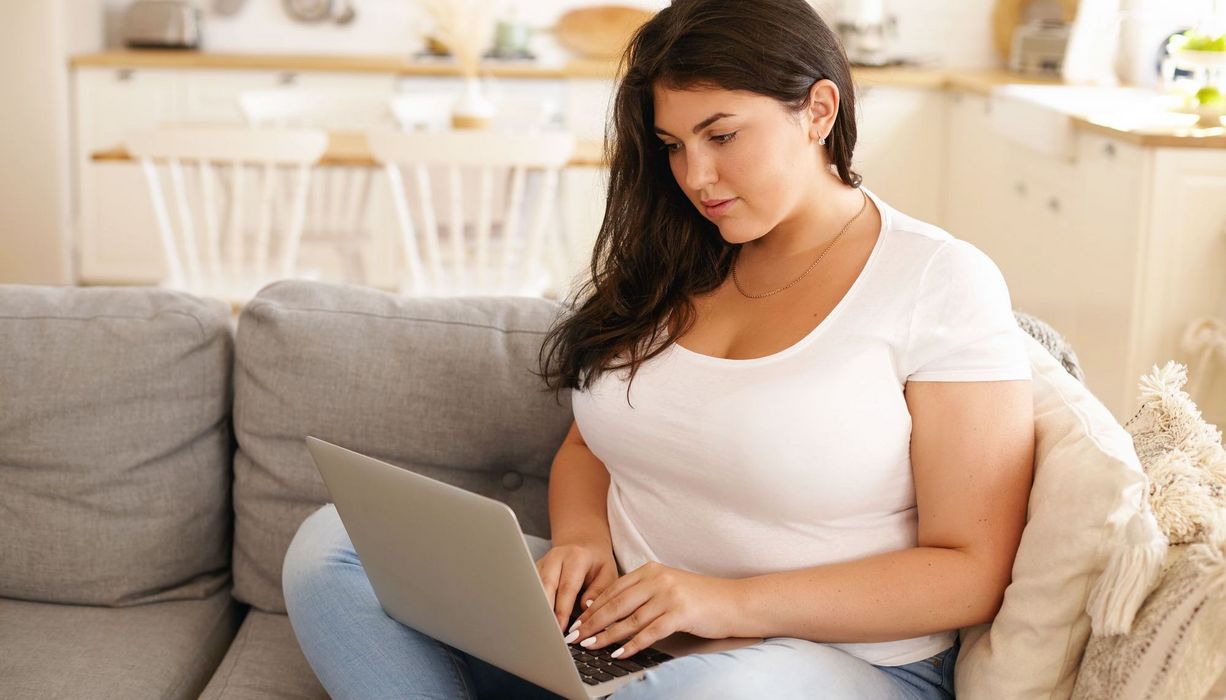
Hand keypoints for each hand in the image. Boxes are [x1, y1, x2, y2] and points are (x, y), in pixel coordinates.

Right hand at [535, 541, 619, 633]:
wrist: (582, 542)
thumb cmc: (596, 561)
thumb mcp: (607, 573)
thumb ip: (599, 590)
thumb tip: (586, 608)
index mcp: (576, 557)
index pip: (567, 587)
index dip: (562, 610)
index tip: (561, 628)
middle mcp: (555, 558)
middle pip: (545, 586)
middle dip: (545, 610)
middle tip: (547, 632)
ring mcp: (542, 563)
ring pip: (534, 587)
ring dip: (536, 608)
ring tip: (539, 629)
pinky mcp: (534, 570)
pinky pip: (530, 588)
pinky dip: (532, 604)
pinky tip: (535, 619)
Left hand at [564, 561, 742, 658]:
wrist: (734, 602)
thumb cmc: (700, 598)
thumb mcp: (667, 587)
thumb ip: (642, 593)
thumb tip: (610, 612)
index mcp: (650, 570)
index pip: (612, 590)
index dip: (592, 607)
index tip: (576, 621)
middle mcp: (657, 579)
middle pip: (616, 604)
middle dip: (592, 622)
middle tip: (574, 636)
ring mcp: (668, 595)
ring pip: (629, 619)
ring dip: (606, 635)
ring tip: (590, 646)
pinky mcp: (680, 613)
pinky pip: (649, 632)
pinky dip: (631, 644)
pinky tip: (619, 653)